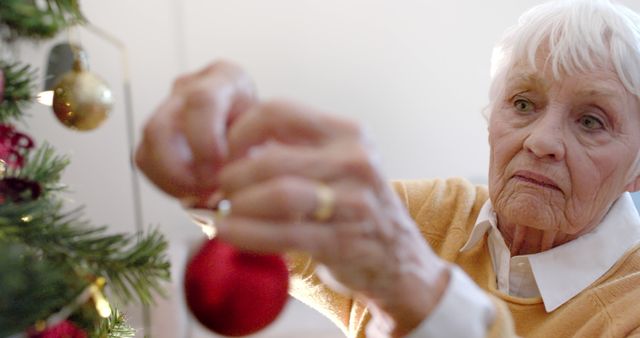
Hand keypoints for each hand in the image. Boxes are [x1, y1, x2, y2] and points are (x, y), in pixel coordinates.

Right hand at [135, 61, 255, 199]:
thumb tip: (226, 187)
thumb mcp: (268, 134)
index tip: (220, 172)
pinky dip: (166, 183)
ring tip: (201, 196)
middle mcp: (191, 86)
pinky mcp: (157, 131)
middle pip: (160, 125)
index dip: (205, 143)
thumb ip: (250, 152)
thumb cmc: (265, 129)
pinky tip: (191, 192)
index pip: (201, 101)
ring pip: (148, 145)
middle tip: (206, 191)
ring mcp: (169, 106)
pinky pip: (145, 159)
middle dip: (180, 169)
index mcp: (225, 78)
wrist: (259, 127)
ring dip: (172, 180)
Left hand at [215, 99, 449, 336]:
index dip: (239, 131)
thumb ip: (291, 149)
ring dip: (239, 205)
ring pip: (279, 194)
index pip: (278, 112)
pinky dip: (247, 233)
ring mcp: (354, 200)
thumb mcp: (335, 163)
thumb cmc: (353, 205)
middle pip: (272, 158)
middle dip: (232, 176)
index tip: (223, 153)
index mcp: (347, 132)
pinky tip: (227, 232)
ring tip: (222, 211)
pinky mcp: (344, 239)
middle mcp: (355, 159)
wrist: (398, 258)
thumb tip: (226, 150)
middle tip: (218, 190)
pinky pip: (284, 233)